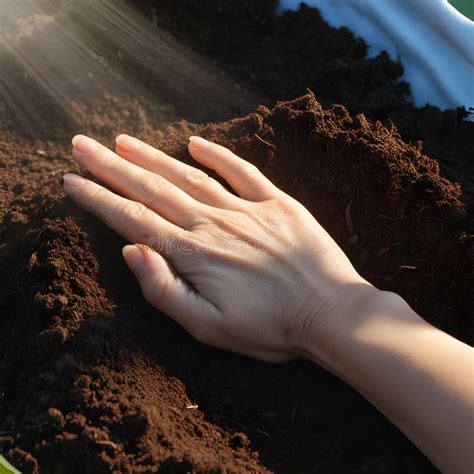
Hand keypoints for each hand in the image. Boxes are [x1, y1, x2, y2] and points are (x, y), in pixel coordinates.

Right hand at [63, 135, 372, 361]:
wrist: (331, 314)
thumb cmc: (270, 329)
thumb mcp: (209, 328)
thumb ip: (165, 290)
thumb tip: (131, 251)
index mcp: (194, 255)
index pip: (133, 219)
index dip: (99, 199)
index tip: (71, 180)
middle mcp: (214, 224)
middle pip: (153, 189)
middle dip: (112, 167)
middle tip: (82, 145)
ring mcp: (246, 210)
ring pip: (189, 176)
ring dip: (153, 157)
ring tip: (123, 141)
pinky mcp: (277, 204)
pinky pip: (243, 172)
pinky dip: (218, 154)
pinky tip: (195, 142)